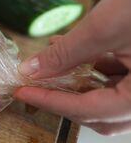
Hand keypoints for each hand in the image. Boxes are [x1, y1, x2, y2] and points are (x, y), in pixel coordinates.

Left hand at [15, 0, 130, 135]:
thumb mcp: (103, 28)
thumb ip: (65, 54)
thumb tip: (31, 71)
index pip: (91, 111)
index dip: (52, 103)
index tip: (24, 92)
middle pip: (101, 114)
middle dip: (64, 100)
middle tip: (34, 86)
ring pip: (107, 98)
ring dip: (74, 84)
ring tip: (46, 65)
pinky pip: (117, 80)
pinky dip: (91, 71)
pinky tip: (68, 52)